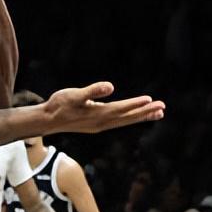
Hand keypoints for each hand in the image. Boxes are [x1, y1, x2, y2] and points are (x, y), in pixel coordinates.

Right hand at [42, 81, 164, 132]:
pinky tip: (135, 115)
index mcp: (98, 114)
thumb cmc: (59, 105)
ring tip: (158, 113)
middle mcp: (102, 122)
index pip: (122, 109)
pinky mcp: (97, 125)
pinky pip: (119, 122)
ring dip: (141, 116)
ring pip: (125, 121)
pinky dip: (130, 118)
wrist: (48, 120)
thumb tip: (110, 86)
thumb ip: (93, 91)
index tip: (151, 100)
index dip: (136, 104)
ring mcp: (100, 125)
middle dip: (145, 112)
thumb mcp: (74, 95)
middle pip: (128, 117)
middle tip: (163, 108)